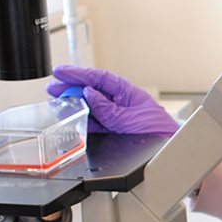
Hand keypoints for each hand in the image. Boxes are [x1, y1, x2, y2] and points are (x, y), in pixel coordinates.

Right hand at [46, 65, 179, 134]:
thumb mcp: (131, 117)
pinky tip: (70, 118)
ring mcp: (114, 116)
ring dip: (72, 104)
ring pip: (89, 107)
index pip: (98, 78)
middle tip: (52, 88)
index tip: (60, 72)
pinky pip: (92, 123)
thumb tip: (89, 94)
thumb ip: (108, 108)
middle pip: (90, 90)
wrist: (170, 150)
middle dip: (70, 88)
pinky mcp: (112, 130)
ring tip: (56, 103)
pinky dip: (80, 120)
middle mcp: (119, 101)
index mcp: (125, 91)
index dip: (78, 74)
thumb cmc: (160, 129)